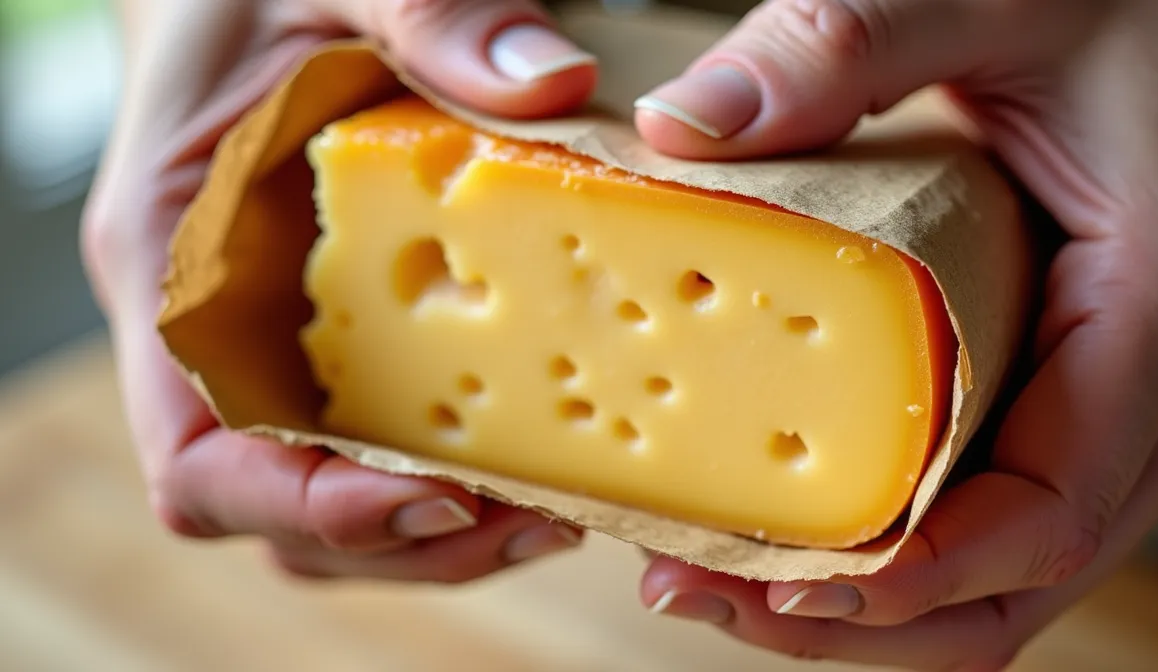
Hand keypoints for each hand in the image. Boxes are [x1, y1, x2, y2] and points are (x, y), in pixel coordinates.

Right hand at [82, 0, 599, 581]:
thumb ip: (427, 17)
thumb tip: (546, 81)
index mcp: (174, 264)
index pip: (200, 455)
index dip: (301, 503)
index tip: (429, 498)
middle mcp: (222, 334)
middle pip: (279, 512)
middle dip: (405, 539)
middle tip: (543, 519)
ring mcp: (282, 348)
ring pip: (336, 501)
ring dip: (444, 534)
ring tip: (563, 509)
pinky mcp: (346, 343)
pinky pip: (386, 447)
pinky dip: (463, 478)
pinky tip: (555, 454)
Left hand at [631, 1, 1157, 667]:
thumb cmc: (1150, 3)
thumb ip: (844, 49)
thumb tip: (686, 121)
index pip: (1044, 515)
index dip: (909, 580)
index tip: (778, 588)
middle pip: (1016, 581)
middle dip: (860, 615)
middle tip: (700, 588)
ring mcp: (1142, 410)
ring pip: (1012, 573)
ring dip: (875, 602)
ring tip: (725, 579)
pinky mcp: (1100, 397)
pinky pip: (1009, 513)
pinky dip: (911, 549)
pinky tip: (806, 519)